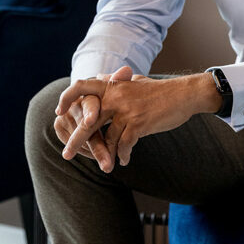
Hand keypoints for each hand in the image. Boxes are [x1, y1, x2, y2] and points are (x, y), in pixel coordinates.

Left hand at [55, 68, 221, 171]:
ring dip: (105, 155)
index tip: (59, 113)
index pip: (81, 87)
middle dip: (76, 140)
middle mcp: (116, 96)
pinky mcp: (139, 123)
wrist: (185, 94)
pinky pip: (124, 144)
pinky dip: (123, 155)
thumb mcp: (135, 82)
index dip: (67, 98)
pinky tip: (124, 161)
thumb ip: (117, 82)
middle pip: (88, 120)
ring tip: (105, 165)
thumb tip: (101, 78)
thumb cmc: (160, 91)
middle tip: (66, 154)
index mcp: (112, 85)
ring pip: (107, 138)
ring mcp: (127, 110)